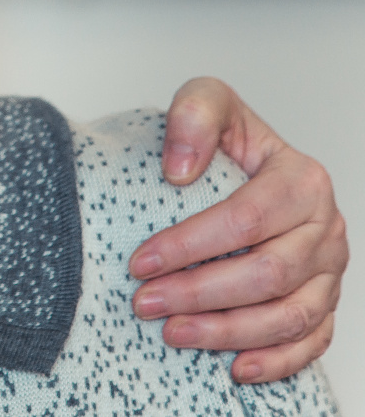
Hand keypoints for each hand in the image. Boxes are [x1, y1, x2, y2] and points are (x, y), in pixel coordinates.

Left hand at [129, 77, 346, 382]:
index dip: (190, 244)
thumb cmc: (226, 137)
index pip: (245, 219)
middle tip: (144, 303)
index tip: (140, 261)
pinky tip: (235, 368)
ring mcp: (330, 269)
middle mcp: (325, 227)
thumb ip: (194, 116)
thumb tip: (180, 168)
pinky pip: (313, 340)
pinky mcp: (326, 300)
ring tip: (172, 334)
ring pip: (290, 314)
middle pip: (267, 273)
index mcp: (301, 179)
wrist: (246, 161)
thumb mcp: (207, 101)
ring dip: (228, 331)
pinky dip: (278, 360)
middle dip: (200, 293)